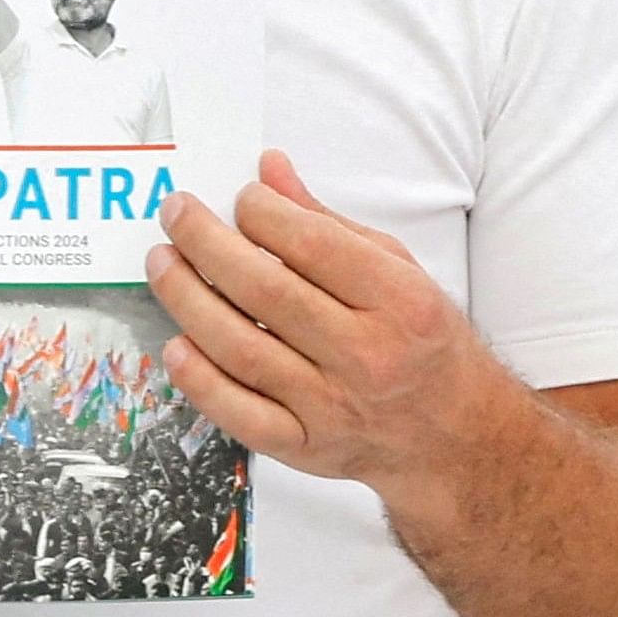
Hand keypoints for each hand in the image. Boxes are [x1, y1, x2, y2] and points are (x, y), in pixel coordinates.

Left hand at [144, 150, 512, 507]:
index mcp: (400, 303)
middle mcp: (368, 356)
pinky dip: (200, 380)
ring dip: (187, 300)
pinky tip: (175, 344)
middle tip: (175, 214)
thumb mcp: (397, 270)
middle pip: (265, 292)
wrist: (456, 435)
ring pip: (241, 349)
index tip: (239, 197)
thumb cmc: (420, 341)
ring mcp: (334, 407)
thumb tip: (268, 169)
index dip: (262, 213)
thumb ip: (327, 222)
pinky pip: (240, 414)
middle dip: (206, 244)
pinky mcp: (307, 447)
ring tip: (161, 262)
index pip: (313, 247)